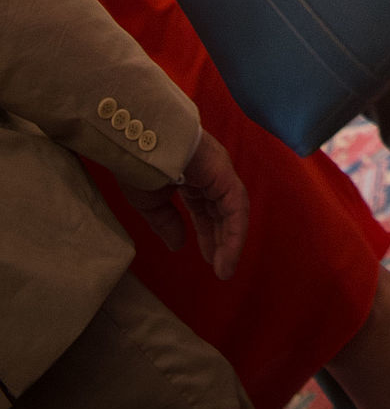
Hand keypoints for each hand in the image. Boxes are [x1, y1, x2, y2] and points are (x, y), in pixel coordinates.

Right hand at [121, 127, 247, 279]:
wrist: (135, 139)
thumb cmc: (139, 165)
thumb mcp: (151, 202)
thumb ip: (166, 222)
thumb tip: (178, 245)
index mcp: (193, 176)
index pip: (206, 208)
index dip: (208, 233)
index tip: (209, 259)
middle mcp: (211, 172)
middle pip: (222, 210)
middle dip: (221, 239)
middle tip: (220, 267)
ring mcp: (219, 170)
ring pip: (232, 209)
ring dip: (230, 240)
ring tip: (225, 269)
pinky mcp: (222, 171)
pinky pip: (234, 205)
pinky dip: (234, 230)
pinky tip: (228, 254)